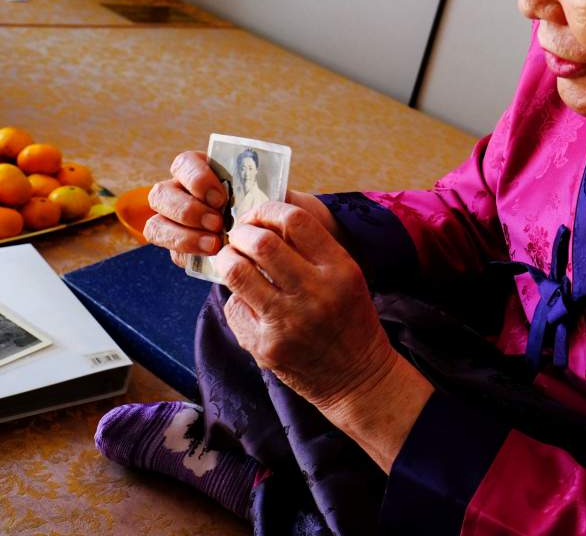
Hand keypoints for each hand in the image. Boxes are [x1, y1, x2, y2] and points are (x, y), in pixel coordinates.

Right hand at [144, 150, 340, 267]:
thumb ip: (271, 192)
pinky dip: (187, 252)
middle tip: (217, 223)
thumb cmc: (271, 208)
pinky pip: (170, 250)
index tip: (221, 196)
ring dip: (182, 235)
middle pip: (160, 194)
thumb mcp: (276, 195)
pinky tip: (211, 255)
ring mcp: (174, 221)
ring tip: (215, 243)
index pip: (184, 163)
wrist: (273, 237)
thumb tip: (275, 195)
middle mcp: (181, 192)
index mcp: (202, 170)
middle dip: (187, 210)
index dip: (196, 178)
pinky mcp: (179, 247)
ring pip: (156, 224)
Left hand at [216, 201, 392, 406]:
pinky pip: (235, 307)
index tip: (259, 214)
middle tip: (239, 236)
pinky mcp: (266, 346)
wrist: (356, 376)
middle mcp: (315, 293)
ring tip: (232, 259)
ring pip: (238, 272)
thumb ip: (313, 248)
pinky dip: (237, 298)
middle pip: (261, 243)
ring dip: (228, 259)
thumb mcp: (346, 275)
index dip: (268, 210)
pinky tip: (249, 300)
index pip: (295, 220)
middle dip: (242, 232)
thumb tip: (266, 219)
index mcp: (339, 269)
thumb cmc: (349, 318)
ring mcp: (288, 322)